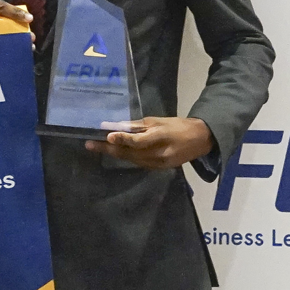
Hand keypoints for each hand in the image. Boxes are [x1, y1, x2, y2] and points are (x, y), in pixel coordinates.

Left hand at [85, 116, 213, 169]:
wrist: (199, 140)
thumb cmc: (177, 125)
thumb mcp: (158, 120)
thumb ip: (138, 126)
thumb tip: (117, 126)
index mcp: (160, 137)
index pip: (138, 141)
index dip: (122, 139)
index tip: (107, 136)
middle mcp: (158, 154)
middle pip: (129, 153)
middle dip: (108, 148)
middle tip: (90, 144)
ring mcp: (158, 164)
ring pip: (130, 159)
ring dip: (113, 153)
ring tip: (96, 147)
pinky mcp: (158, 168)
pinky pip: (137, 162)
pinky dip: (125, 157)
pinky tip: (114, 152)